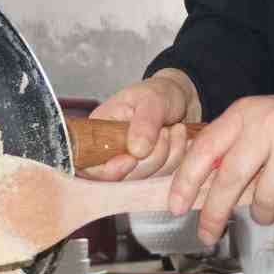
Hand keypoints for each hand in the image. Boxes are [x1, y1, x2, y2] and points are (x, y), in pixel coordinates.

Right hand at [80, 69, 200, 180]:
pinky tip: (180, 140)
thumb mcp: (151, 98)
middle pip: (123, 178)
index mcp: (99, 136)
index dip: (108, 172)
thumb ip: (144, 122)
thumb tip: (137, 150)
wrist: (182, 99)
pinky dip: (177, 160)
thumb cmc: (159, 93)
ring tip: (175, 129)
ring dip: (169, 155)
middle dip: (152, 156)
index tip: (131, 159)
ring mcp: (132, 168)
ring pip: (146, 180)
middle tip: (165, 131)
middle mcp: (112, 156)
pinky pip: (163, 179)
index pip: (91, 168)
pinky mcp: (151, 173)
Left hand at [168, 81, 273, 243]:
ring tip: (269, 208)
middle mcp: (268, 123)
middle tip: (208, 235)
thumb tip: (200, 189)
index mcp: (246, 113)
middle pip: (230, 178)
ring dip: (263, 212)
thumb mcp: (261, 122)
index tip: (176, 207)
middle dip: (215, 213)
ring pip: (265, 197)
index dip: (186, 181)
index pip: (206, 149)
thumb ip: (233, 147)